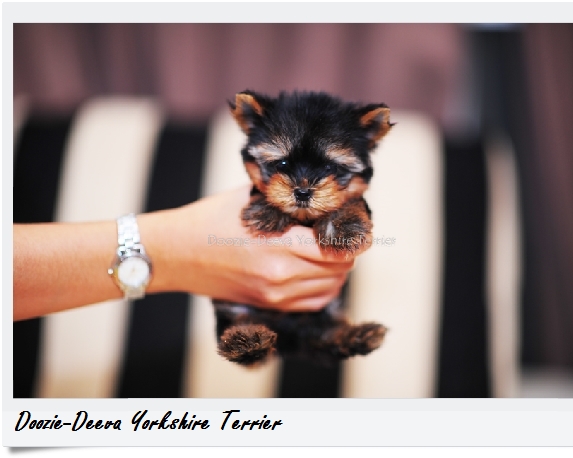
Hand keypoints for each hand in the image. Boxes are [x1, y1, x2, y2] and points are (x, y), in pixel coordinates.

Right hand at [141, 185, 354, 311]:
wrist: (175, 253)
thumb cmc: (211, 219)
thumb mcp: (252, 199)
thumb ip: (288, 201)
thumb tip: (322, 198)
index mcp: (279, 244)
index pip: (338, 247)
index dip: (354, 236)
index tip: (356, 226)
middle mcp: (281, 275)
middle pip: (340, 268)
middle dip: (346, 251)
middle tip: (341, 235)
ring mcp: (275, 295)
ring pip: (331, 287)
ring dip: (337, 270)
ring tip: (330, 252)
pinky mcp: (269, 305)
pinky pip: (313, 303)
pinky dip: (324, 288)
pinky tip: (318, 272)